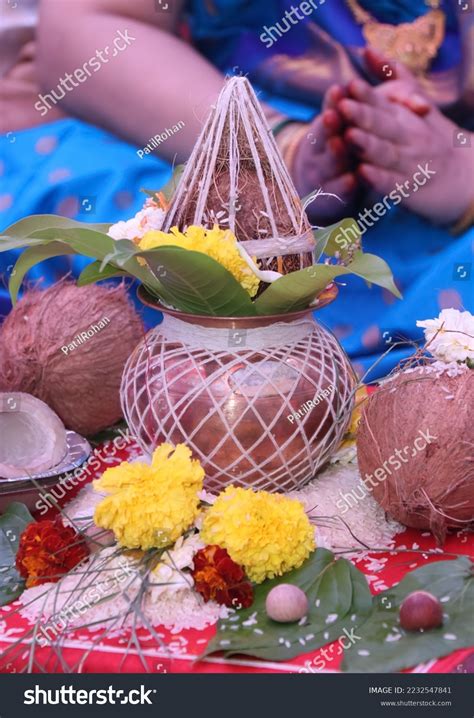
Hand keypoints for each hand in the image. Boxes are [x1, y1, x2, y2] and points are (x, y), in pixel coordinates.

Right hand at [288, 85, 357, 221]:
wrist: (323, 194)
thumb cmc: (341, 152)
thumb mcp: (341, 128)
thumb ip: (353, 104)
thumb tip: (368, 65)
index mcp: (325, 131)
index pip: (329, 113)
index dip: (332, 103)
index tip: (338, 89)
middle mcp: (319, 153)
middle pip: (324, 138)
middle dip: (329, 126)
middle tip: (334, 114)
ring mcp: (321, 177)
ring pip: (328, 164)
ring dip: (334, 154)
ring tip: (340, 143)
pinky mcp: (329, 200)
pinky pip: (336, 193)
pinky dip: (343, 186)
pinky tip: (352, 180)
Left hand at [338, 77, 473, 224]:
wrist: (464, 177)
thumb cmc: (434, 138)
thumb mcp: (419, 102)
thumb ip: (394, 77)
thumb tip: (367, 49)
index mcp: (406, 117)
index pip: (385, 103)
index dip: (367, 95)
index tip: (350, 85)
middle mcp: (409, 138)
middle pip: (384, 125)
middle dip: (363, 115)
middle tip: (343, 106)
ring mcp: (409, 164)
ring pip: (386, 153)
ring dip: (368, 145)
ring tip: (349, 137)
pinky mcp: (409, 190)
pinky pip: (393, 184)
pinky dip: (378, 179)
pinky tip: (363, 174)